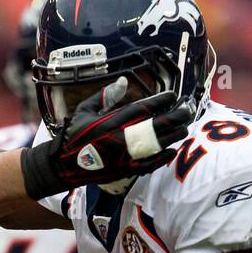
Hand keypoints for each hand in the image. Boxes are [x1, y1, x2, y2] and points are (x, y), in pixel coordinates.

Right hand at [21, 78, 192, 198]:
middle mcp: (120, 139)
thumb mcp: (84, 111)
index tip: (173, 95)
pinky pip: (149, 164)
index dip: (161, 101)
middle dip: (175, 116)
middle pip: (156, 126)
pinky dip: (162, 157)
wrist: (64, 166)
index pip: (142, 108)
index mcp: (110, 122)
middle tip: (187, 108)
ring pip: (157, 145)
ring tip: (185, 125)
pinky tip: (172, 150)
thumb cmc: (74, 135)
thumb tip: (124, 82)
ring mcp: (124, 156)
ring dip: (174, 134)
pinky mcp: (124, 170)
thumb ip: (105, 96)